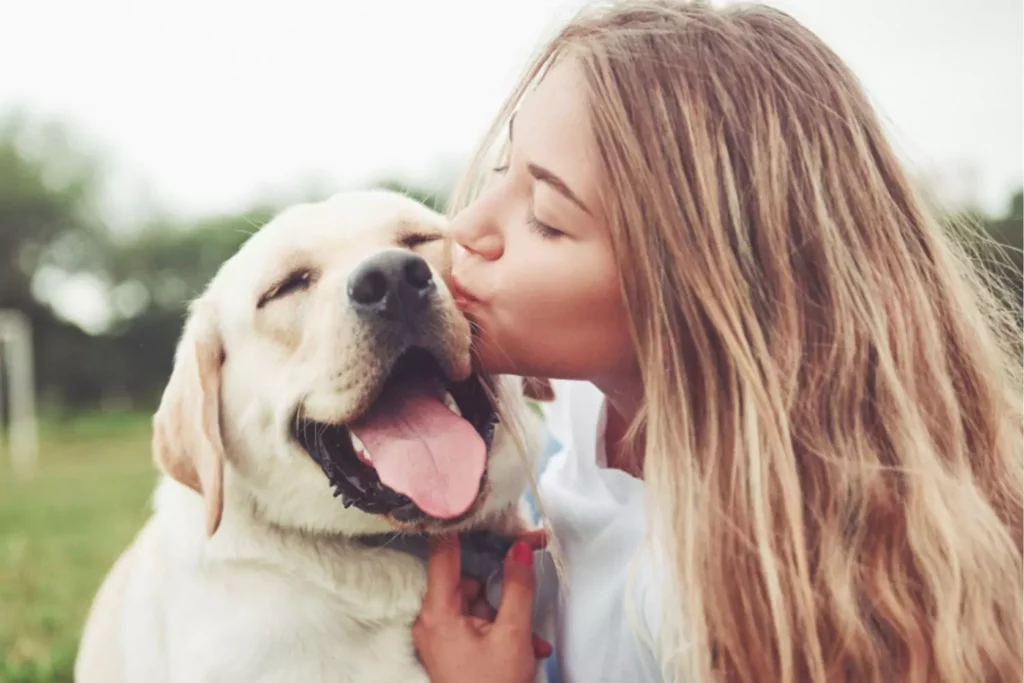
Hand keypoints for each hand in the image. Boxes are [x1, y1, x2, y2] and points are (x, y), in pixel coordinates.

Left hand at [413, 534, 551, 682]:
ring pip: (475, 600)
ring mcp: (440, 634)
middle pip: (464, 577)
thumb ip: (517, 587)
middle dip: (498, 579)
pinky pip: (475, 620)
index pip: (443, 554)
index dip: (463, 528)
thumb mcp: (513, 635)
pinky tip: (524, 642)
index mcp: (438, 613)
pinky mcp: (450, 645)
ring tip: (529, 633)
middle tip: (525, 563)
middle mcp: (431, 621)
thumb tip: (519, 548)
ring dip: (504, 609)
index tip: (480, 510)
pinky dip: (499, 625)